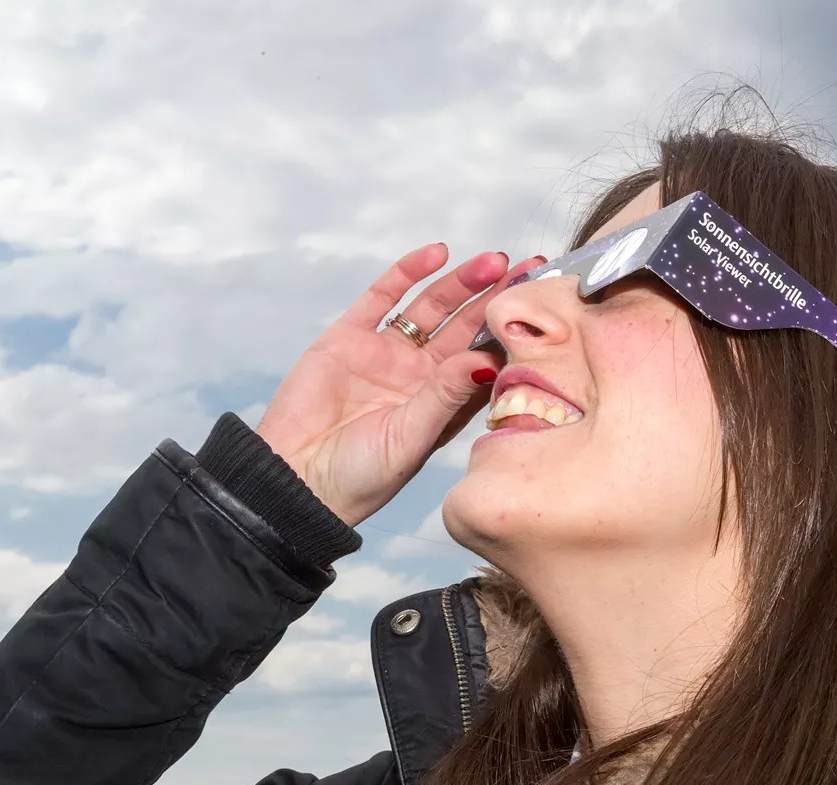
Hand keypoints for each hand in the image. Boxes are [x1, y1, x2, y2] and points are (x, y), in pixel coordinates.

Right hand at [253, 244, 535, 525]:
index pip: (486, 358)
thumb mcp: (412, 437)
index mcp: (444, 403)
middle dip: (496, 299)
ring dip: (461, 282)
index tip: (541, 310)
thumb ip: (446, 395)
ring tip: (492, 262)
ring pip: (431, 307)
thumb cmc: (360, 476)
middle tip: (528, 271)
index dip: (511, 334)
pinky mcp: (349, 338)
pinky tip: (436, 254)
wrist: (296, 479)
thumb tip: (487, 359)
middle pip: (465, 326)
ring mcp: (386, 353)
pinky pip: (383, 296)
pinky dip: (408, 272)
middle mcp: (421, 374)